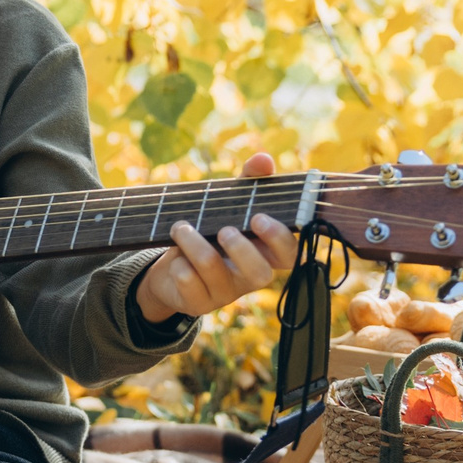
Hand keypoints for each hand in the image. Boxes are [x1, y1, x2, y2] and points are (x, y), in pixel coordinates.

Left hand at [134, 152, 292, 324]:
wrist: (173, 267)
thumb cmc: (210, 232)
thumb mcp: (229, 206)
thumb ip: (249, 182)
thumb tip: (264, 159)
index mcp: (265, 254)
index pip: (290, 255)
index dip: (280, 239)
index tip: (259, 217)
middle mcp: (249, 276)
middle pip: (261, 274)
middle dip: (241, 249)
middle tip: (224, 229)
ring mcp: (225, 293)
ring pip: (215, 271)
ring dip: (194, 244)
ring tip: (180, 228)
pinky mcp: (199, 303)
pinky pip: (189, 283)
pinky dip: (179, 264)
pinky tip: (176, 257)